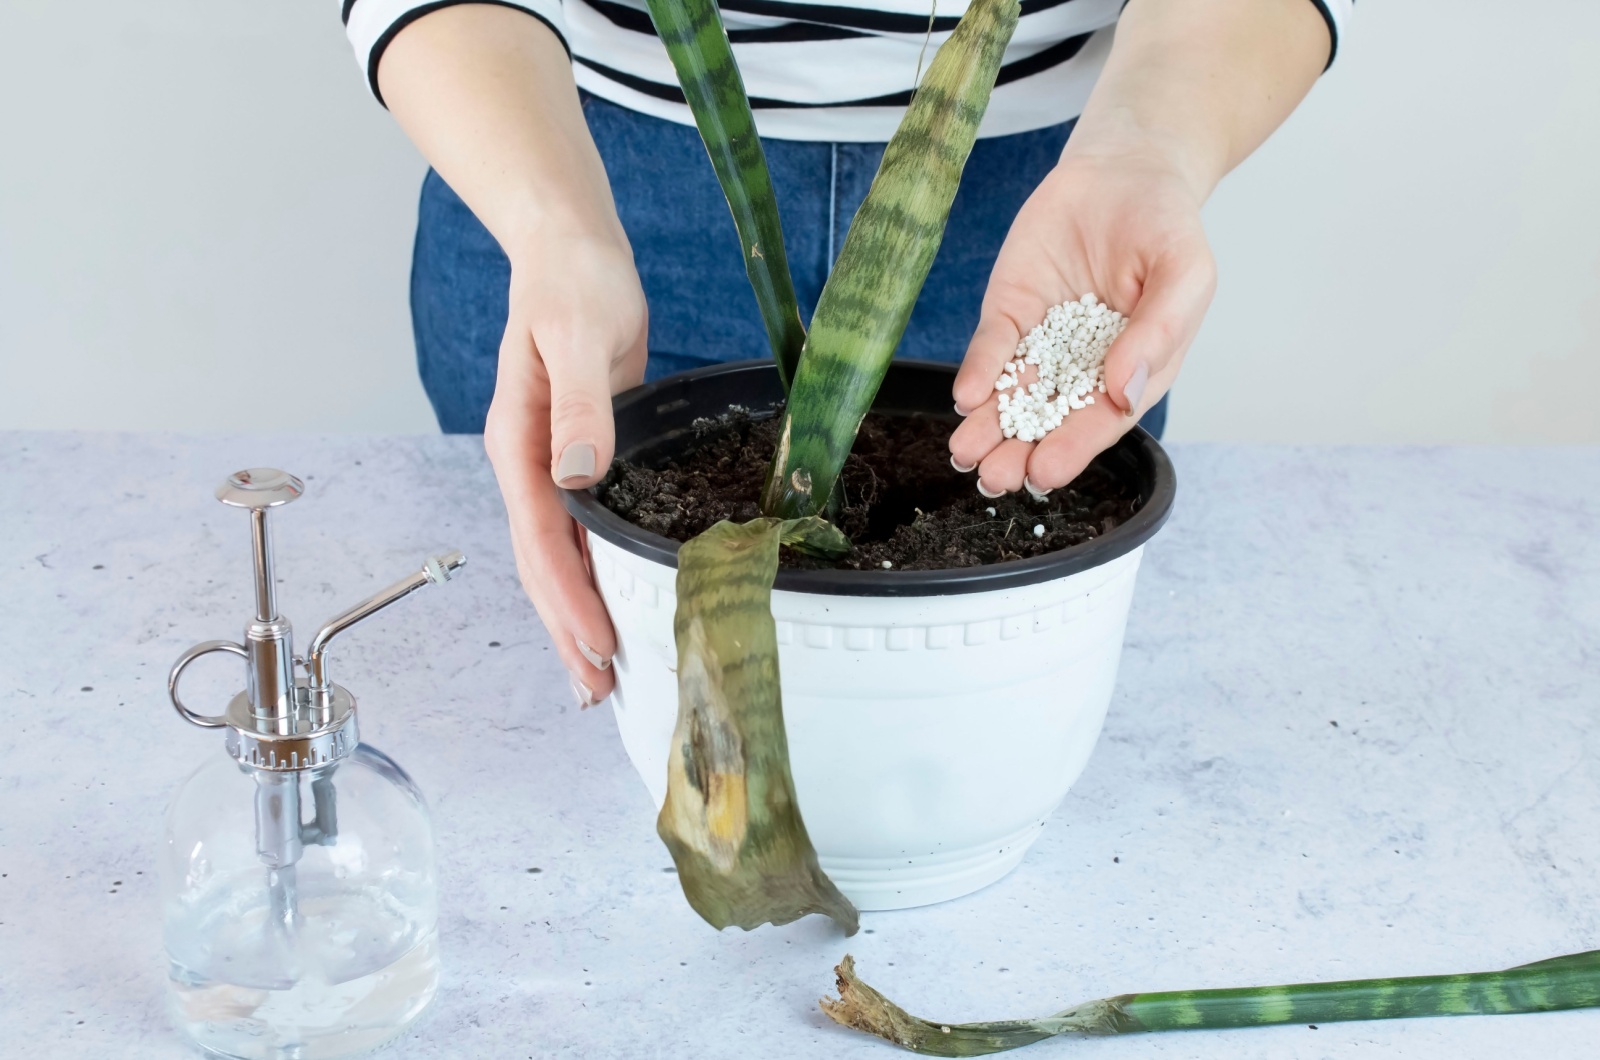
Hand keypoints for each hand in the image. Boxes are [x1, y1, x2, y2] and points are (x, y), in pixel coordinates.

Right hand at [484, 229, 646, 706]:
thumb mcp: (580, 337)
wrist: (573, 252)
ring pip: (561, 557)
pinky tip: (615, 600)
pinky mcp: (584, 457)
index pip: (541, 538)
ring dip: (578, 612)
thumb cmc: (573, 284)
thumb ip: (583, 407)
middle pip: (542, 565)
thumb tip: (577, 473)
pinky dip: (597, 572)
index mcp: (521, 445)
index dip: (567, 596)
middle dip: (566, 628)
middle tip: (596, 689)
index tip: (597, 643)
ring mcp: (554, 465)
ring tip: (601, 671)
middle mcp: (532, 464)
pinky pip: (585, 530)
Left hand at [950, 137, 1216, 494]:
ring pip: (1013, 396)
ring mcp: (1044, 343)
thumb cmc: (1166, 227)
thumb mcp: (1185, 273)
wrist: (1124, 169)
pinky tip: (966, 396)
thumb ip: (1160, 331)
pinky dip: (979, 373)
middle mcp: (1086, 369)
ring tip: (966, 454)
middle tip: (995, 478)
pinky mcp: (1010, 313)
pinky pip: (993, 349)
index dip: (1074, 447)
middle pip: (1050, 420)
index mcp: (1136, 372)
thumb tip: (1122, 392)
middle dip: (1021, 451)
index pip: (1102, 420)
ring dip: (989, 427)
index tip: (1046, 470)